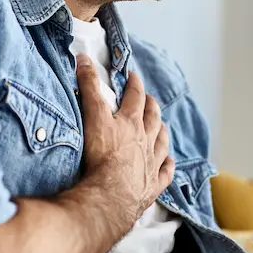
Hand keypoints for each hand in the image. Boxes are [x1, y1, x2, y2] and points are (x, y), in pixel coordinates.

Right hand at [76, 55, 173, 228]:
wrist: (111, 195)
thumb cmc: (101, 156)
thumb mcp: (92, 116)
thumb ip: (89, 86)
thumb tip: (84, 57)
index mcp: (131, 122)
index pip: (135, 97)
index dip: (134, 84)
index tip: (134, 76)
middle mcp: (145, 141)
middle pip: (152, 118)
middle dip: (151, 106)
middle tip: (150, 99)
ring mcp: (151, 164)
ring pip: (161, 143)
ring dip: (162, 132)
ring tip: (162, 126)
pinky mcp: (152, 186)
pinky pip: (165, 173)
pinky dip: (168, 166)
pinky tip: (169, 162)